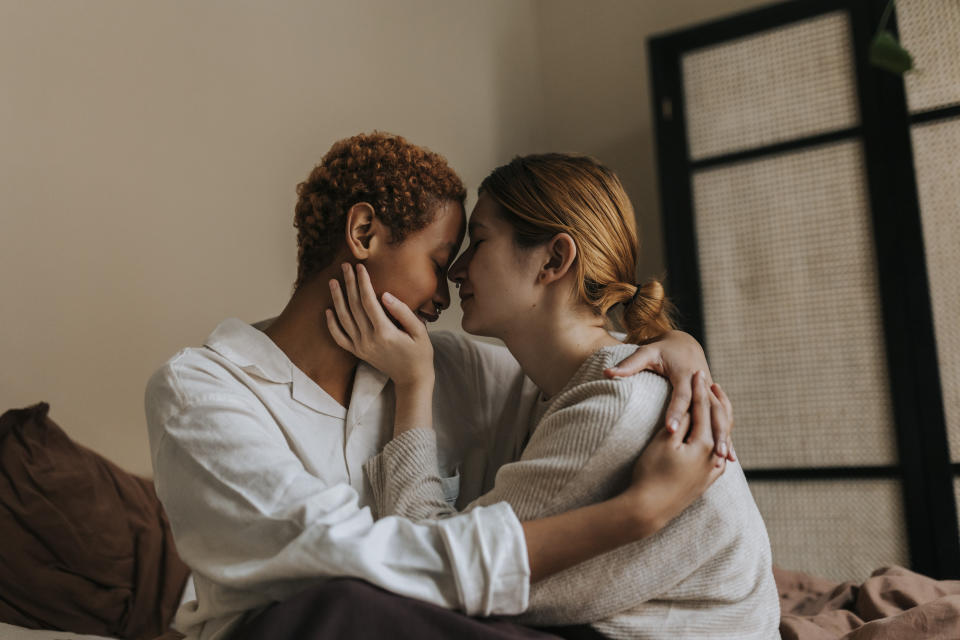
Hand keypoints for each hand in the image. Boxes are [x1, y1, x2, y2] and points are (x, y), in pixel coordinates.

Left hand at [326, 263, 434, 387]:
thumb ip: (403, 312)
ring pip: (343, 319)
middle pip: (354, 306)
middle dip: (349, 284)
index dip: (363, 282)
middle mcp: (369, 339)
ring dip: (337, 299)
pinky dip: (331, 324)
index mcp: (385, 332)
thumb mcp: (420, 331)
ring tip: (333, 282)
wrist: (412, 378)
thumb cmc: (420, 353)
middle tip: (345, 266)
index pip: (369, 301)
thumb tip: (386, 295)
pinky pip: (339, 338)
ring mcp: (361, 347)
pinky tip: (328, 310)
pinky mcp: (358, 353)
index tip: (360, 267)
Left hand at [604, 330, 735, 460]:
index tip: (672, 431)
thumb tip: (607, 373)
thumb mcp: (646, 353)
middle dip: (713, 430)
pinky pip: (723, 418)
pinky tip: (729, 456)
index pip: (681, 395)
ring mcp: (710, 392)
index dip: (676, 412)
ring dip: (725, 436)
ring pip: (721, 416)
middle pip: (710, 409)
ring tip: (725, 459)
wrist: (684, 342)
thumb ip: (628, 365)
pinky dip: (726, 435)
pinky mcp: (713, 399)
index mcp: (685, 373)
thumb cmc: (661, 349)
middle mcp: (702, 383)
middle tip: (713, 452)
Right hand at [625, 371, 727, 532]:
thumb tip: (693, 407)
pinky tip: (717, 442)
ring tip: (717, 406)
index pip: (702, 409)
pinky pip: (718, 458)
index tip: (697, 372)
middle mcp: (712, 457)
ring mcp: (711, 472)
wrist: (648, 509)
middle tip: (709, 381)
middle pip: (717, 422)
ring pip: (720, 439)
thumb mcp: (663, 442)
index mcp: (703, 444)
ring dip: (719, 421)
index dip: (699, 389)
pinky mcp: (705, 483)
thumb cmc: (651, 472)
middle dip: (712, 401)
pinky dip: (719, 444)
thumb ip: (681, 423)